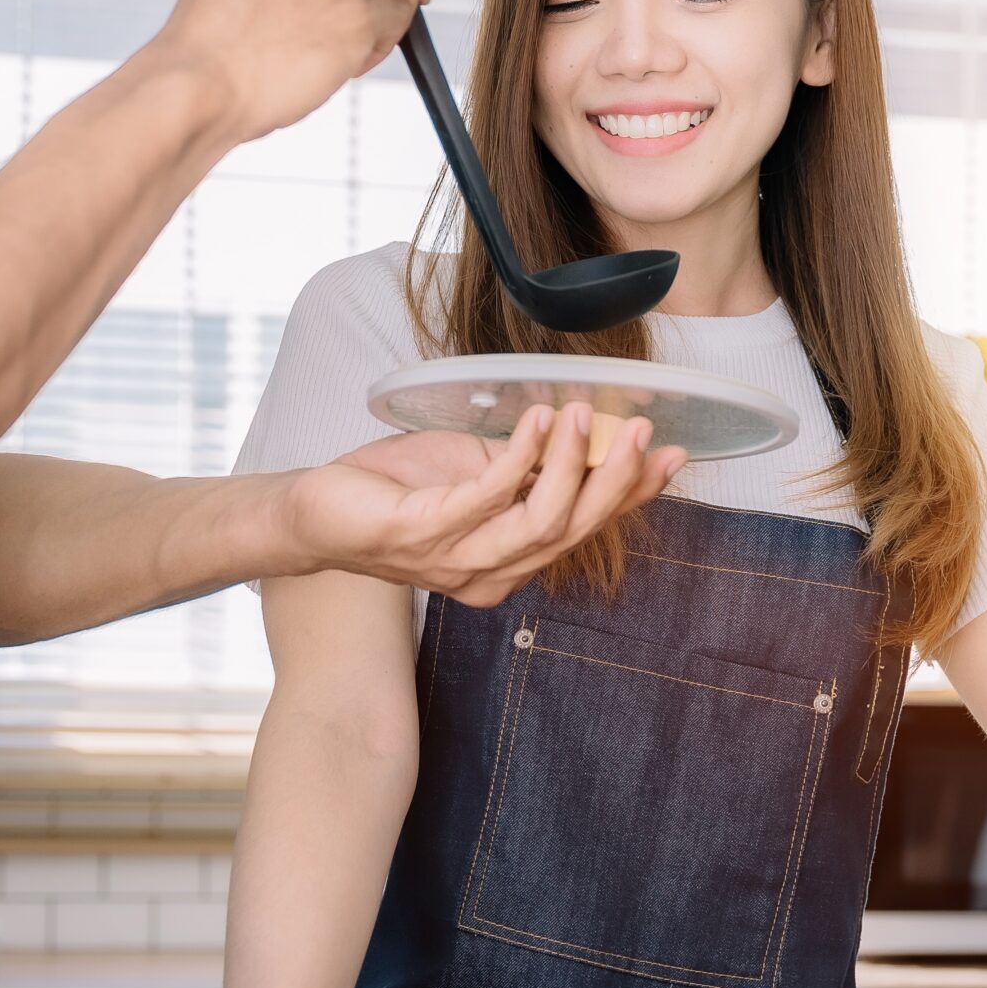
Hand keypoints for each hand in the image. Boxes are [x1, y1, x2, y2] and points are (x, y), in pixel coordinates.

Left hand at [286, 406, 684, 607]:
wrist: (315, 512)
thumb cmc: (395, 491)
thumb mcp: (474, 471)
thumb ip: (525, 466)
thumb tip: (581, 431)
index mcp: (509, 563)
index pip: (583, 529)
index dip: (631, 495)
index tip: (671, 455)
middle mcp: (491, 573)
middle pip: (572, 530)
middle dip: (616, 480)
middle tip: (643, 429)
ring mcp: (458, 560)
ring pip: (539, 523)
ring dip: (571, 464)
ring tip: (586, 413)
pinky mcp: (425, 534)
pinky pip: (488, 496)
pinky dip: (520, 456)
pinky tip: (537, 420)